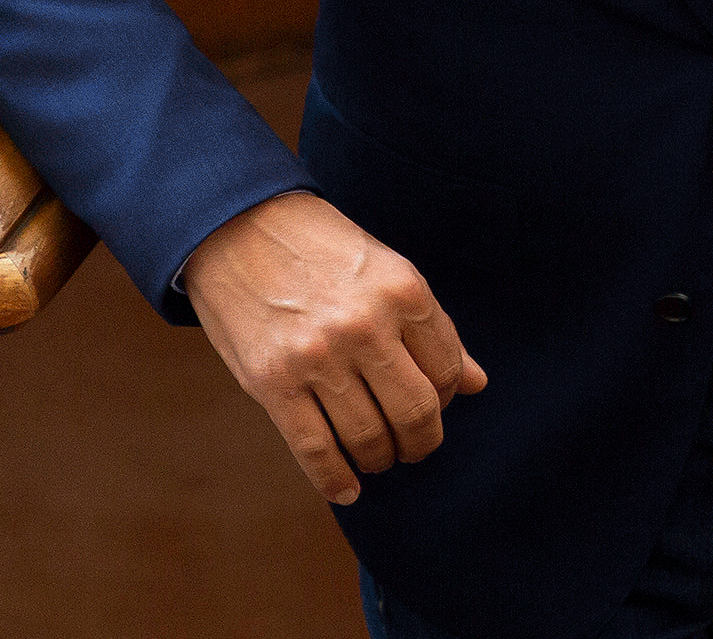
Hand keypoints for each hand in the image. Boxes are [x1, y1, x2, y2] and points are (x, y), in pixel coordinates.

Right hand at [178, 191, 488, 504]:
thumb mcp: (385, 270)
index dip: (445, 399)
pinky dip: (335, 480)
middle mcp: (367, 326)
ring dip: (380, 459)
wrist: (236, 225)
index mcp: (404, 291)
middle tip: (412, 446)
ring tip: (377, 456)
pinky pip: (316, 450)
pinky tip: (346, 488)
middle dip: (421, 442)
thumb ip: (429, 328)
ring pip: (370, 438)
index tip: (431, 405)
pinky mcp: (274, 382)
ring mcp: (318, 357)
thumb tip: (476, 384)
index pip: (447, 373)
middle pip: (417, 414)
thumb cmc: (319, 248)